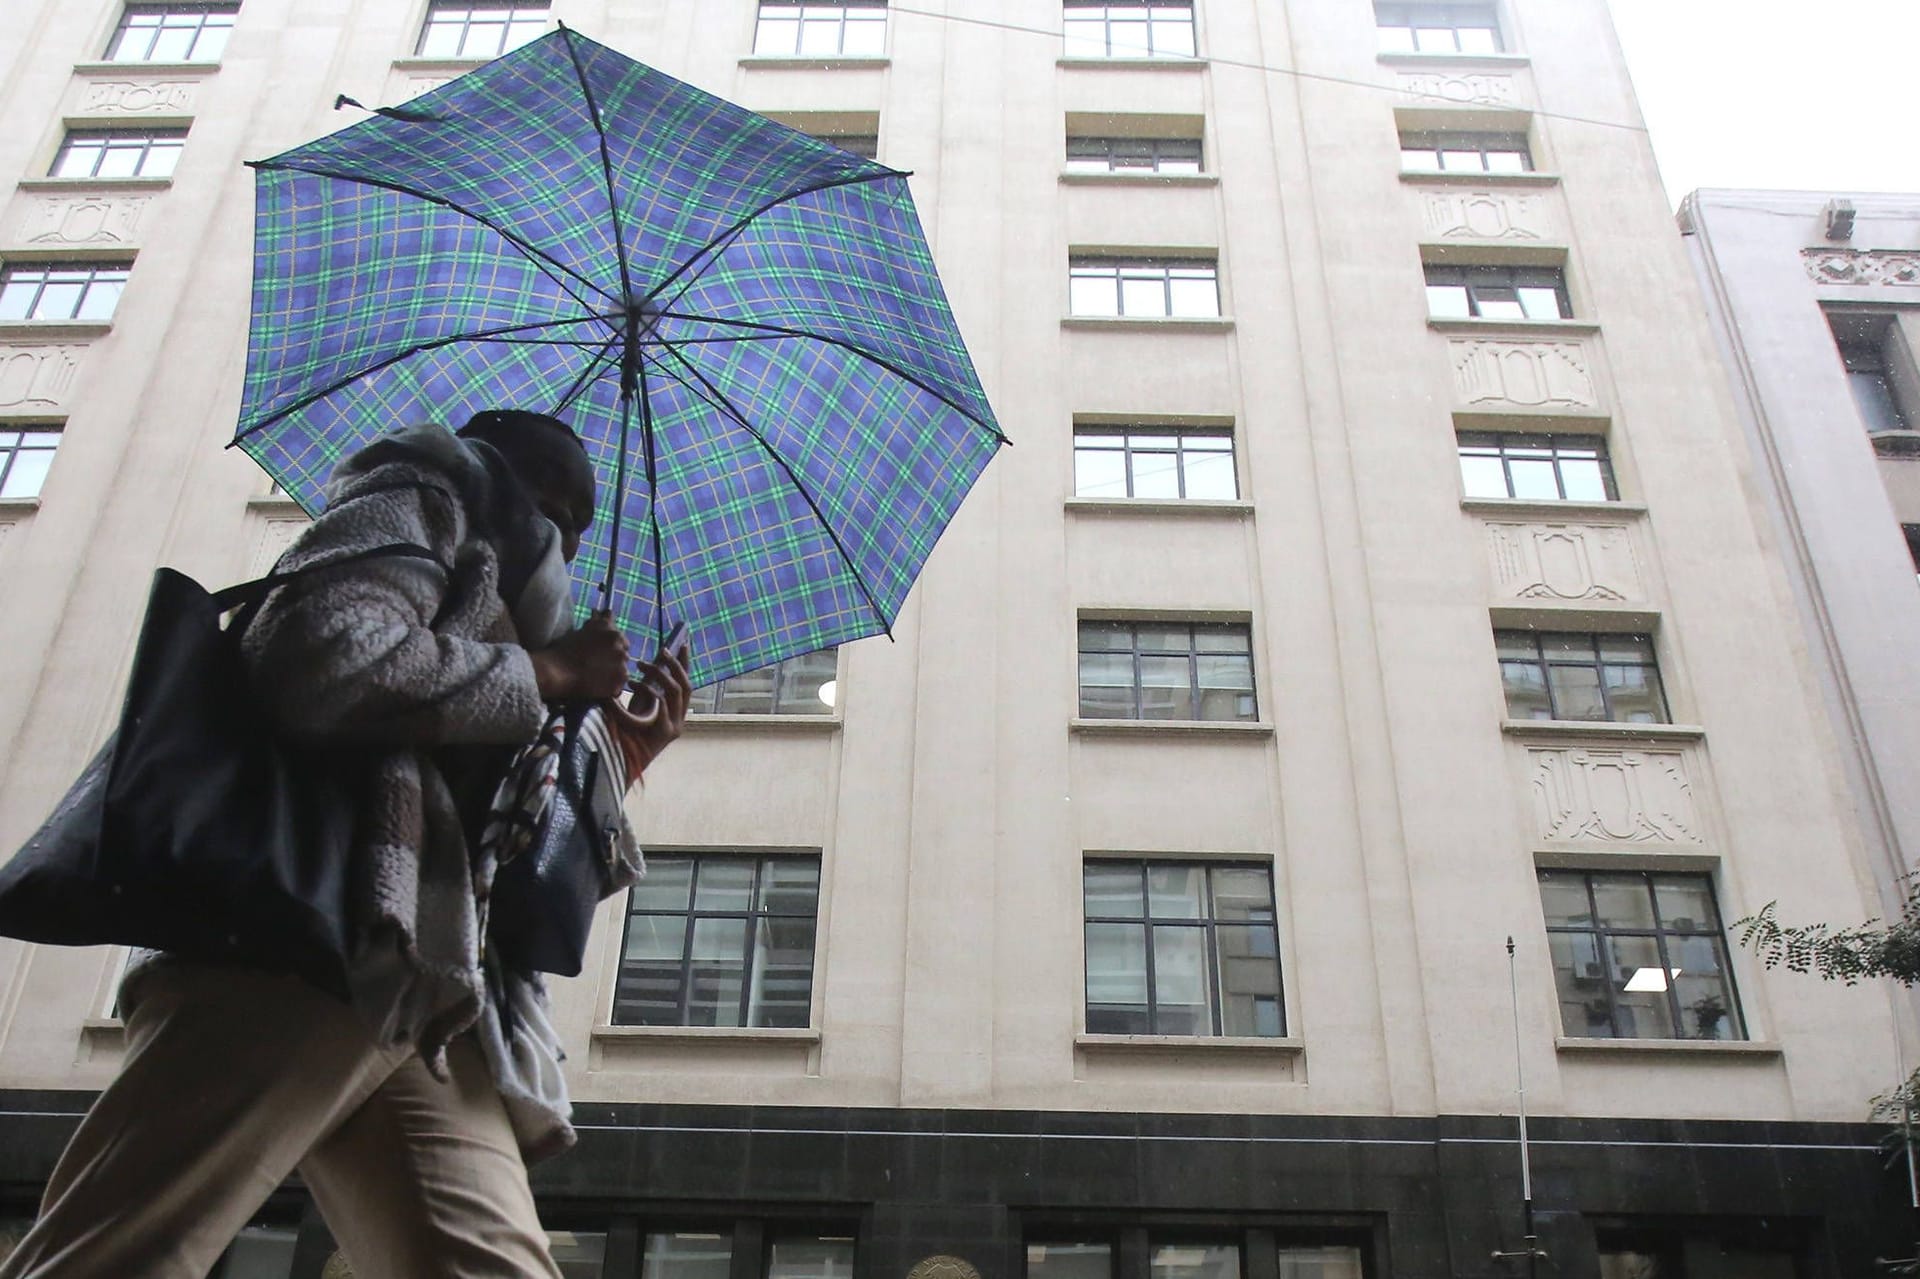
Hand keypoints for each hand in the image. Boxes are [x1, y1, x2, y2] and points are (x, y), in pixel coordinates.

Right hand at [529, 612, 630, 702]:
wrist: (556, 670)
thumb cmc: (563, 650)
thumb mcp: (582, 631)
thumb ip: (597, 622)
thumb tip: (605, 612)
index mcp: (611, 630)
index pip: (620, 639)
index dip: (610, 648)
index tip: (599, 655)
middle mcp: (619, 643)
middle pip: (624, 654)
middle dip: (613, 659)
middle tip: (596, 667)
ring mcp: (621, 661)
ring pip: (622, 670)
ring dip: (612, 674)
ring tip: (594, 678)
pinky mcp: (619, 679)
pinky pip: (619, 687)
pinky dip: (610, 689)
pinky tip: (596, 688)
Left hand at [604, 644, 691, 776]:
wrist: (620, 759)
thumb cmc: (626, 732)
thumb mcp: (638, 704)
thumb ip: (648, 687)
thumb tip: (650, 664)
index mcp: (675, 711)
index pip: (685, 682)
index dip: (685, 663)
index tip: (682, 644)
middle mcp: (679, 718)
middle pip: (686, 685)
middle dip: (675, 665)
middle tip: (661, 651)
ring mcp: (675, 726)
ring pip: (676, 692)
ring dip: (659, 674)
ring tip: (640, 665)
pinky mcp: (667, 733)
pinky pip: (663, 706)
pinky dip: (650, 692)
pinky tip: (635, 685)